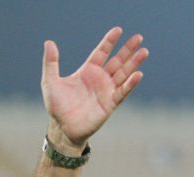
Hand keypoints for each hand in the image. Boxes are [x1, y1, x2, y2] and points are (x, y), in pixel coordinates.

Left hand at [41, 27, 147, 152]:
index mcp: (87, 72)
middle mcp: (99, 79)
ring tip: (144, 51)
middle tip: (138, 37)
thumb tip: (49, 42)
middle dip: (127, 50)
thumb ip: (51, 63)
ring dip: (133, 63)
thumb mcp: (50, 82)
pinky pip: (122, 92)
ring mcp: (106, 91)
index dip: (109, 42)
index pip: (101, 53)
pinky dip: (130, 84)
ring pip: (123, 74)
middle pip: (117, 61)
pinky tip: (137, 74)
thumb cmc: (56, 106)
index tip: (118, 30)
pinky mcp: (110, 104)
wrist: (62, 128)